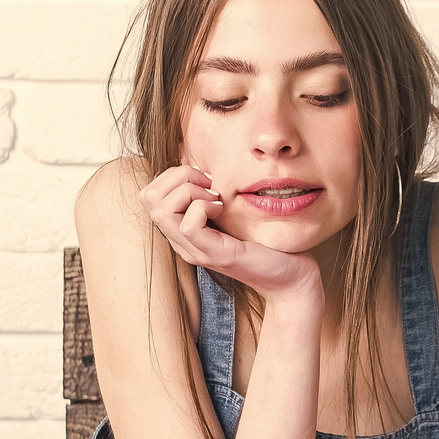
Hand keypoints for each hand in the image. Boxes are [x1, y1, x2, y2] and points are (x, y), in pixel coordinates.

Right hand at [139, 163, 318, 299]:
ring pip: (161, 210)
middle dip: (178, 177)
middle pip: (148, 198)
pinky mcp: (214, 254)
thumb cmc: (264, 241)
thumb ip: (212, 193)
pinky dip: (203, 207)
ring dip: (189, 191)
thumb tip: (202, 163)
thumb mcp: (232, 211)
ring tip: (216, 198)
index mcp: (182, 230)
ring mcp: (195, 250)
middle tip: (210, 185)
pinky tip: (221, 208)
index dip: (173, 175)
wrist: (290, 275)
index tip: (206, 178)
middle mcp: (182, 242)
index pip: (149, 194)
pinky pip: (188, 226)